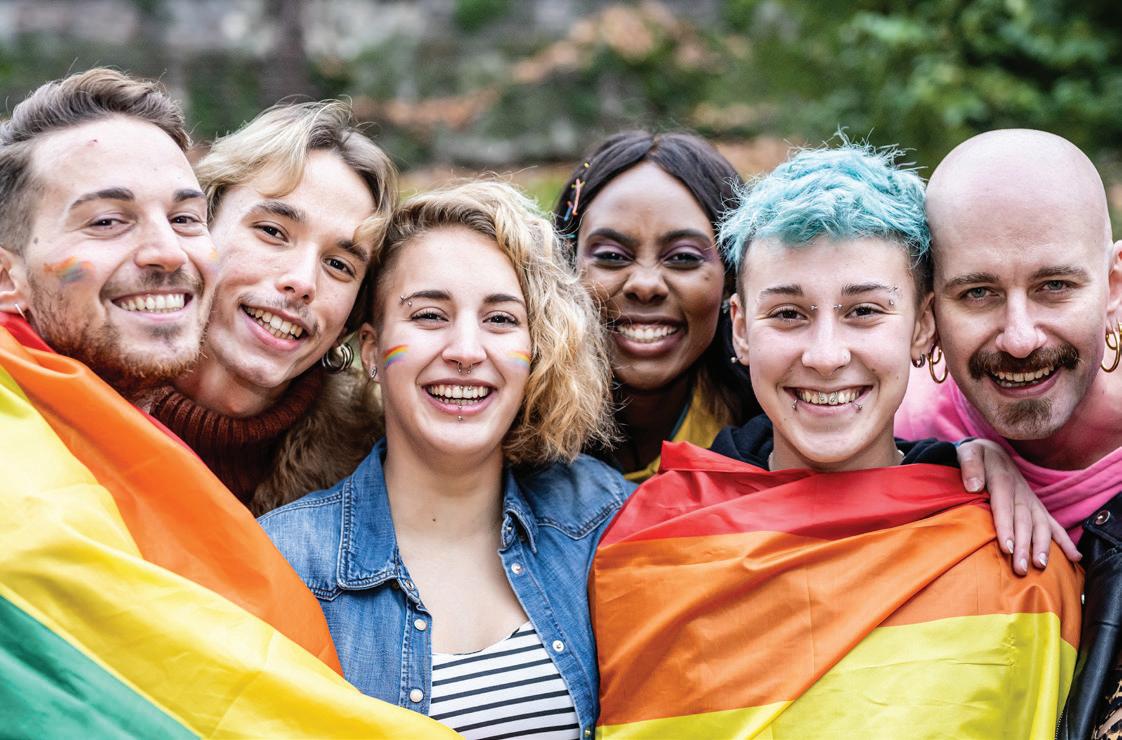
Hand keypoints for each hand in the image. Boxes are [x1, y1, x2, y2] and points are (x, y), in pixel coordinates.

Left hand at [956, 438, 1080, 574]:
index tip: (1007, 548)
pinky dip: (1064, 541)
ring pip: (1040, 525)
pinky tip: (1074, 558)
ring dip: (1042, 546)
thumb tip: (974, 486)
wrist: (991, 450)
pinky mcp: (1036, 506)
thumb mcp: (968, 453)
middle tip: (1021, 568)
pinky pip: (1053, 524)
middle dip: (1024, 545)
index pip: (1004, 506)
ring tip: (1040, 566)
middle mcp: (1021, 492)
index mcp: (1003, 479)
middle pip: (1024, 520)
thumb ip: (970, 467)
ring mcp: (1031, 500)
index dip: (1006, 527)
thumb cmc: (976, 455)